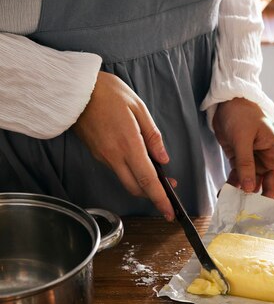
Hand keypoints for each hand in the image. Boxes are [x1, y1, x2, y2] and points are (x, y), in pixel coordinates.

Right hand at [73, 71, 175, 219]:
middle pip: (136, 188)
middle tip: (168, 189)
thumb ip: (152, 135)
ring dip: (142, 182)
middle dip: (153, 195)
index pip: (147, 180)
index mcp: (129, 144)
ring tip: (157, 172)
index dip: (160, 199)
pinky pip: (117, 169)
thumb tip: (163, 159)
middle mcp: (115, 156)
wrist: (75, 91)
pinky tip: (138, 160)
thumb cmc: (107, 93)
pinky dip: (130, 171)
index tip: (169, 212)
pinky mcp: (97, 154)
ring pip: (126, 180)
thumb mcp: (138, 107)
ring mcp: (104, 157)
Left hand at [213, 97, 273, 204]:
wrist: (226, 103)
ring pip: (253, 185)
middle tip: (253, 212)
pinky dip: (232, 186)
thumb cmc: (241, 115)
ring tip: (235, 205)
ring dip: (245, 194)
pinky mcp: (239, 162)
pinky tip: (224, 195)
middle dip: (263, 199)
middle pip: (270, 185)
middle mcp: (267, 159)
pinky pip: (238, 178)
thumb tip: (249, 188)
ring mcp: (253, 162)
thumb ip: (245, 163)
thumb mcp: (242, 138)